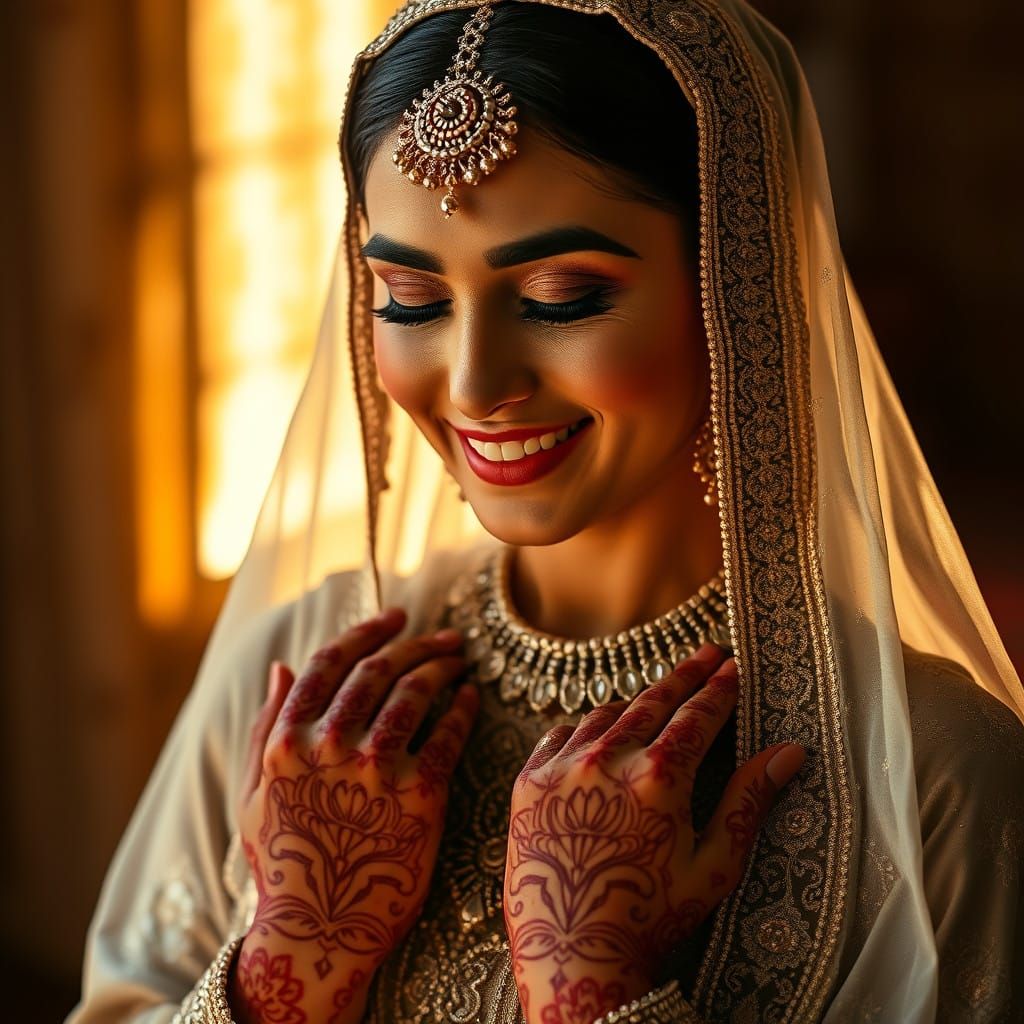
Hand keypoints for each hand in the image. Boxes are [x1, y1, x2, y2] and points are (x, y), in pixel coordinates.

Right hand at [231, 608, 478, 1023]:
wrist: (320, 932)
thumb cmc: (285, 863)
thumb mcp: (253, 795)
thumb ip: (264, 726)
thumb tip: (279, 666)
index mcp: (287, 741)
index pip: (331, 662)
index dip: (367, 631)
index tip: (396, 617)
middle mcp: (329, 747)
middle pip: (379, 669)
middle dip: (415, 642)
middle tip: (444, 637)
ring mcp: (375, 771)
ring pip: (414, 693)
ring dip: (441, 666)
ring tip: (459, 660)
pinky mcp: (419, 797)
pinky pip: (447, 735)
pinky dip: (462, 708)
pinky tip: (471, 698)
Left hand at [503, 643, 805, 1023]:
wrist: (570, 954)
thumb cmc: (651, 919)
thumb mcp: (713, 866)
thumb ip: (748, 801)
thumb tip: (790, 752)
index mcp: (658, 779)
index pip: (697, 717)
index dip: (719, 690)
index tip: (732, 666)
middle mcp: (606, 761)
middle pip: (653, 701)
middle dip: (685, 675)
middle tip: (705, 653)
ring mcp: (562, 768)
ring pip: (605, 714)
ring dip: (636, 701)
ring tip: (657, 695)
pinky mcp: (527, 783)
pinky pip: (560, 735)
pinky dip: (585, 727)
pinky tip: (598, 730)